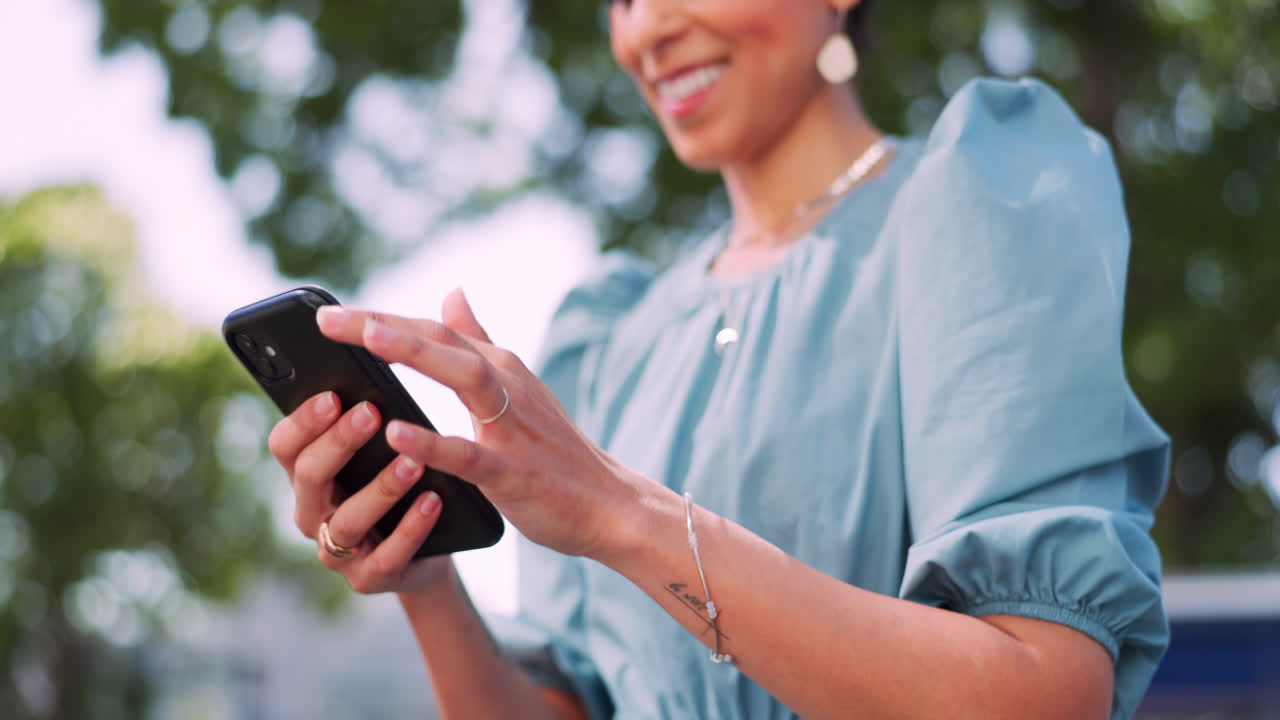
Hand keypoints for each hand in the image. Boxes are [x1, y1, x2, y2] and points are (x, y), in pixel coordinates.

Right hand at [267, 391, 452, 592]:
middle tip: (372, 412)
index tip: (333, 394)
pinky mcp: (370, 578)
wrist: (429, 550)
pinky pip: (389, 555)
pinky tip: (433, 501)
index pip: (285, 446)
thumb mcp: (377, 457)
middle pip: (310, 476)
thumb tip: (375, 380)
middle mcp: (313, 514)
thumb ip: (367, 427)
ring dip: (382, 487)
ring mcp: (338, 552)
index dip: (303, 421)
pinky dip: (412, 528)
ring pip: (349, 520)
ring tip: (413, 462)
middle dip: (339, 442)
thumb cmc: (397, 488)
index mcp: (307, 478)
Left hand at [315, 289, 644, 559]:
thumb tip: (452, 293)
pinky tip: (395, 433)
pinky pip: (470, 453)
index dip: (382, 317)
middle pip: (442, 340)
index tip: (329, 313)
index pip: (434, 330)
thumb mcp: (517, 387)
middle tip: (327, 317)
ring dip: (415, 352)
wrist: (610, 505)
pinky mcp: (514, 472)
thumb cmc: (555, 451)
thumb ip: (480, 340)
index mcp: (500, 368)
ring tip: (367, 339)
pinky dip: (433, 441)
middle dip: (384, 323)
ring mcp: (513, 426)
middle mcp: (507, 384)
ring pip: (463, 375)